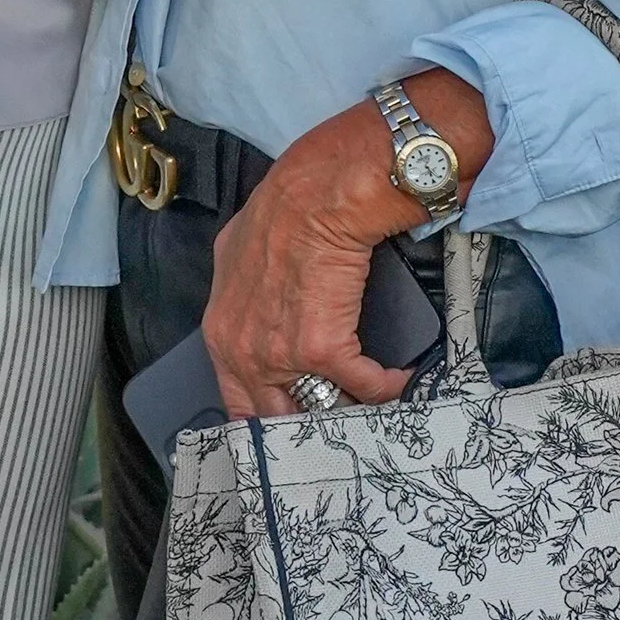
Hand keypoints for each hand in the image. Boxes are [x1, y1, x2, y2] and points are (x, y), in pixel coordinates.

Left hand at [203, 69, 494, 415]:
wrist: (319, 194)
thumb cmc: (285, 209)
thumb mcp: (240, 256)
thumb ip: (245, 293)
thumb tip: (262, 302)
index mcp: (221, 332)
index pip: (237, 399)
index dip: (268, 415)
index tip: (293, 421)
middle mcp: (243, 352)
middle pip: (274, 416)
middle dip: (308, 424)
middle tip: (338, 423)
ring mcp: (280, 355)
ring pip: (319, 407)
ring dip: (350, 407)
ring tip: (371, 404)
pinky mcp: (322, 349)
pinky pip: (362, 385)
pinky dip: (386, 384)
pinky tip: (398, 378)